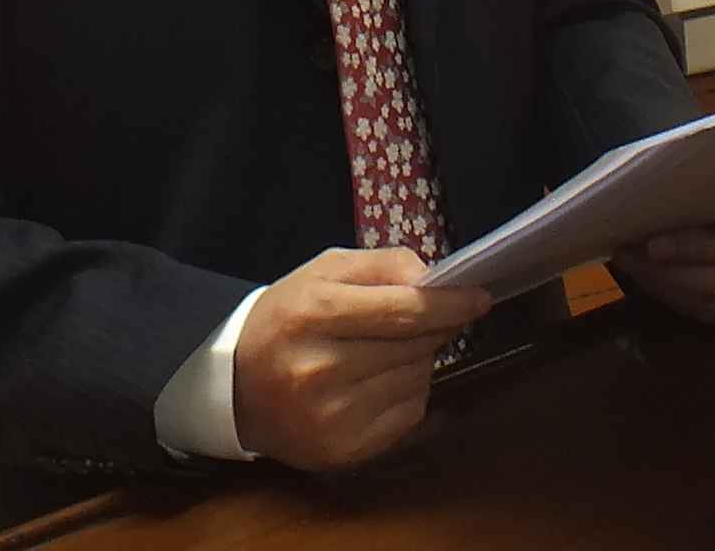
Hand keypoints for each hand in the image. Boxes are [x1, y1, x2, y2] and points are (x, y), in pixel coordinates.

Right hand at [231, 247, 493, 471]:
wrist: (234, 385)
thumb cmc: (286, 318)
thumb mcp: (323, 271)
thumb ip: (382, 265)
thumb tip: (434, 278)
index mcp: (315, 313)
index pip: (403, 310)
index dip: (450, 304)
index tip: (480, 296)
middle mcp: (322, 368)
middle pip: (414, 346)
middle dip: (436, 328)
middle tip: (431, 318)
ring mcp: (333, 416)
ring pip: (417, 379)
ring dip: (420, 360)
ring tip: (390, 350)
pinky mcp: (343, 450)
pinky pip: (408, 413)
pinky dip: (409, 392)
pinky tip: (381, 381)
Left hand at [613, 174, 714, 323]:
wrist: (682, 233)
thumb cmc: (691, 196)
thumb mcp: (692, 181)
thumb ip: (685, 182)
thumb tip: (645, 191)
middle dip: (695, 248)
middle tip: (654, 246)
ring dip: (683, 276)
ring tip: (647, 266)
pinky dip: (683, 297)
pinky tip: (657, 283)